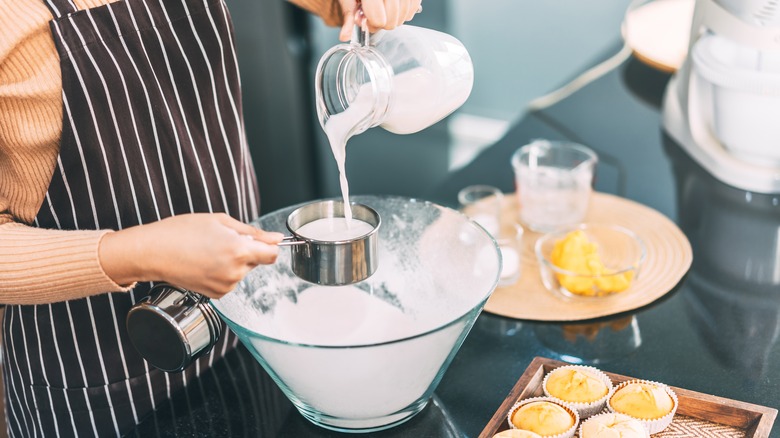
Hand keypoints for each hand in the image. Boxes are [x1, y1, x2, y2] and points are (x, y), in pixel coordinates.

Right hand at [99, 213, 283, 298]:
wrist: (153, 252)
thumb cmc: (182, 232)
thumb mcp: (221, 221)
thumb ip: (253, 232)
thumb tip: (276, 239)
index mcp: (239, 251)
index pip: (272, 255)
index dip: (268, 246)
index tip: (261, 241)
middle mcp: (235, 272)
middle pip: (256, 261)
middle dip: (245, 250)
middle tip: (220, 240)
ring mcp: (226, 285)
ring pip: (242, 271)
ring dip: (233, 261)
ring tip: (208, 250)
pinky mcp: (216, 294)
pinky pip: (230, 281)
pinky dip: (222, 272)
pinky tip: (204, 263)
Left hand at [338, 0, 422, 40]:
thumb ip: (349, 15)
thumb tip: (345, 36)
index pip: (378, 20)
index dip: (371, 23)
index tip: (366, 18)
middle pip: (391, 22)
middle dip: (382, 22)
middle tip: (374, 14)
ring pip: (403, 17)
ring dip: (393, 18)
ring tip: (384, 8)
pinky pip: (413, 9)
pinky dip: (404, 12)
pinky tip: (395, 6)